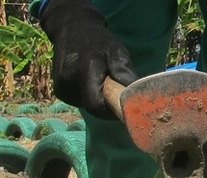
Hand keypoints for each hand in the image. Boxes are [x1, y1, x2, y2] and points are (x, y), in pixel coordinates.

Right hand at [40, 0, 137, 118]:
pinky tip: (91, 82)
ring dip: (98, 99)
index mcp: (82, 72)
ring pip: (87, 105)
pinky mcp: (59, 91)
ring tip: (101, 81)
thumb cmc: (98, 40)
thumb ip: (124, 73)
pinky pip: (80, 101)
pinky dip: (89, 96)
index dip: (113, 109)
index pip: (97, 106)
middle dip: (107, 104)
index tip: (124, 104)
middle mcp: (67, 82)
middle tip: (115, 89)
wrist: (71, 28)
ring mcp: (60, 88)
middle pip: (93, 108)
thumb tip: (136, 97)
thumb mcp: (116, 51)